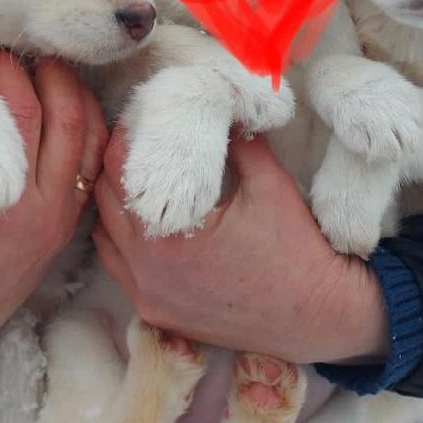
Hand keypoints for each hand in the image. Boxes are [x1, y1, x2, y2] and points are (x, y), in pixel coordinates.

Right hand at [0, 53, 107, 371]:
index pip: (17, 114)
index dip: (6, 72)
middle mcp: (41, 207)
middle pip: (62, 116)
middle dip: (44, 71)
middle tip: (19, 51)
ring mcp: (63, 216)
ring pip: (89, 136)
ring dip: (74, 93)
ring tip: (48, 67)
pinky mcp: (71, 222)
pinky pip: (93, 162)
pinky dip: (89, 126)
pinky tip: (69, 103)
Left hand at [93, 128, 389, 365]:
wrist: (319, 316)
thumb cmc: (296, 249)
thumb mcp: (269, 183)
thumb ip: (237, 141)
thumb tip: (219, 107)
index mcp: (165, 238)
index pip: (119, 174)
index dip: (124, 140)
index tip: (138, 119)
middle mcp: (146, 273)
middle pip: (103, 204)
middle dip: (117, 170)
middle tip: (139, 143)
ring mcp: (149, 299)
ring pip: (106, 240)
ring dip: (117, 208)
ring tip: (142, 181)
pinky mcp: (159, 316)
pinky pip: (122, 272)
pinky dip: (126, 245)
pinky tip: (150, 225)